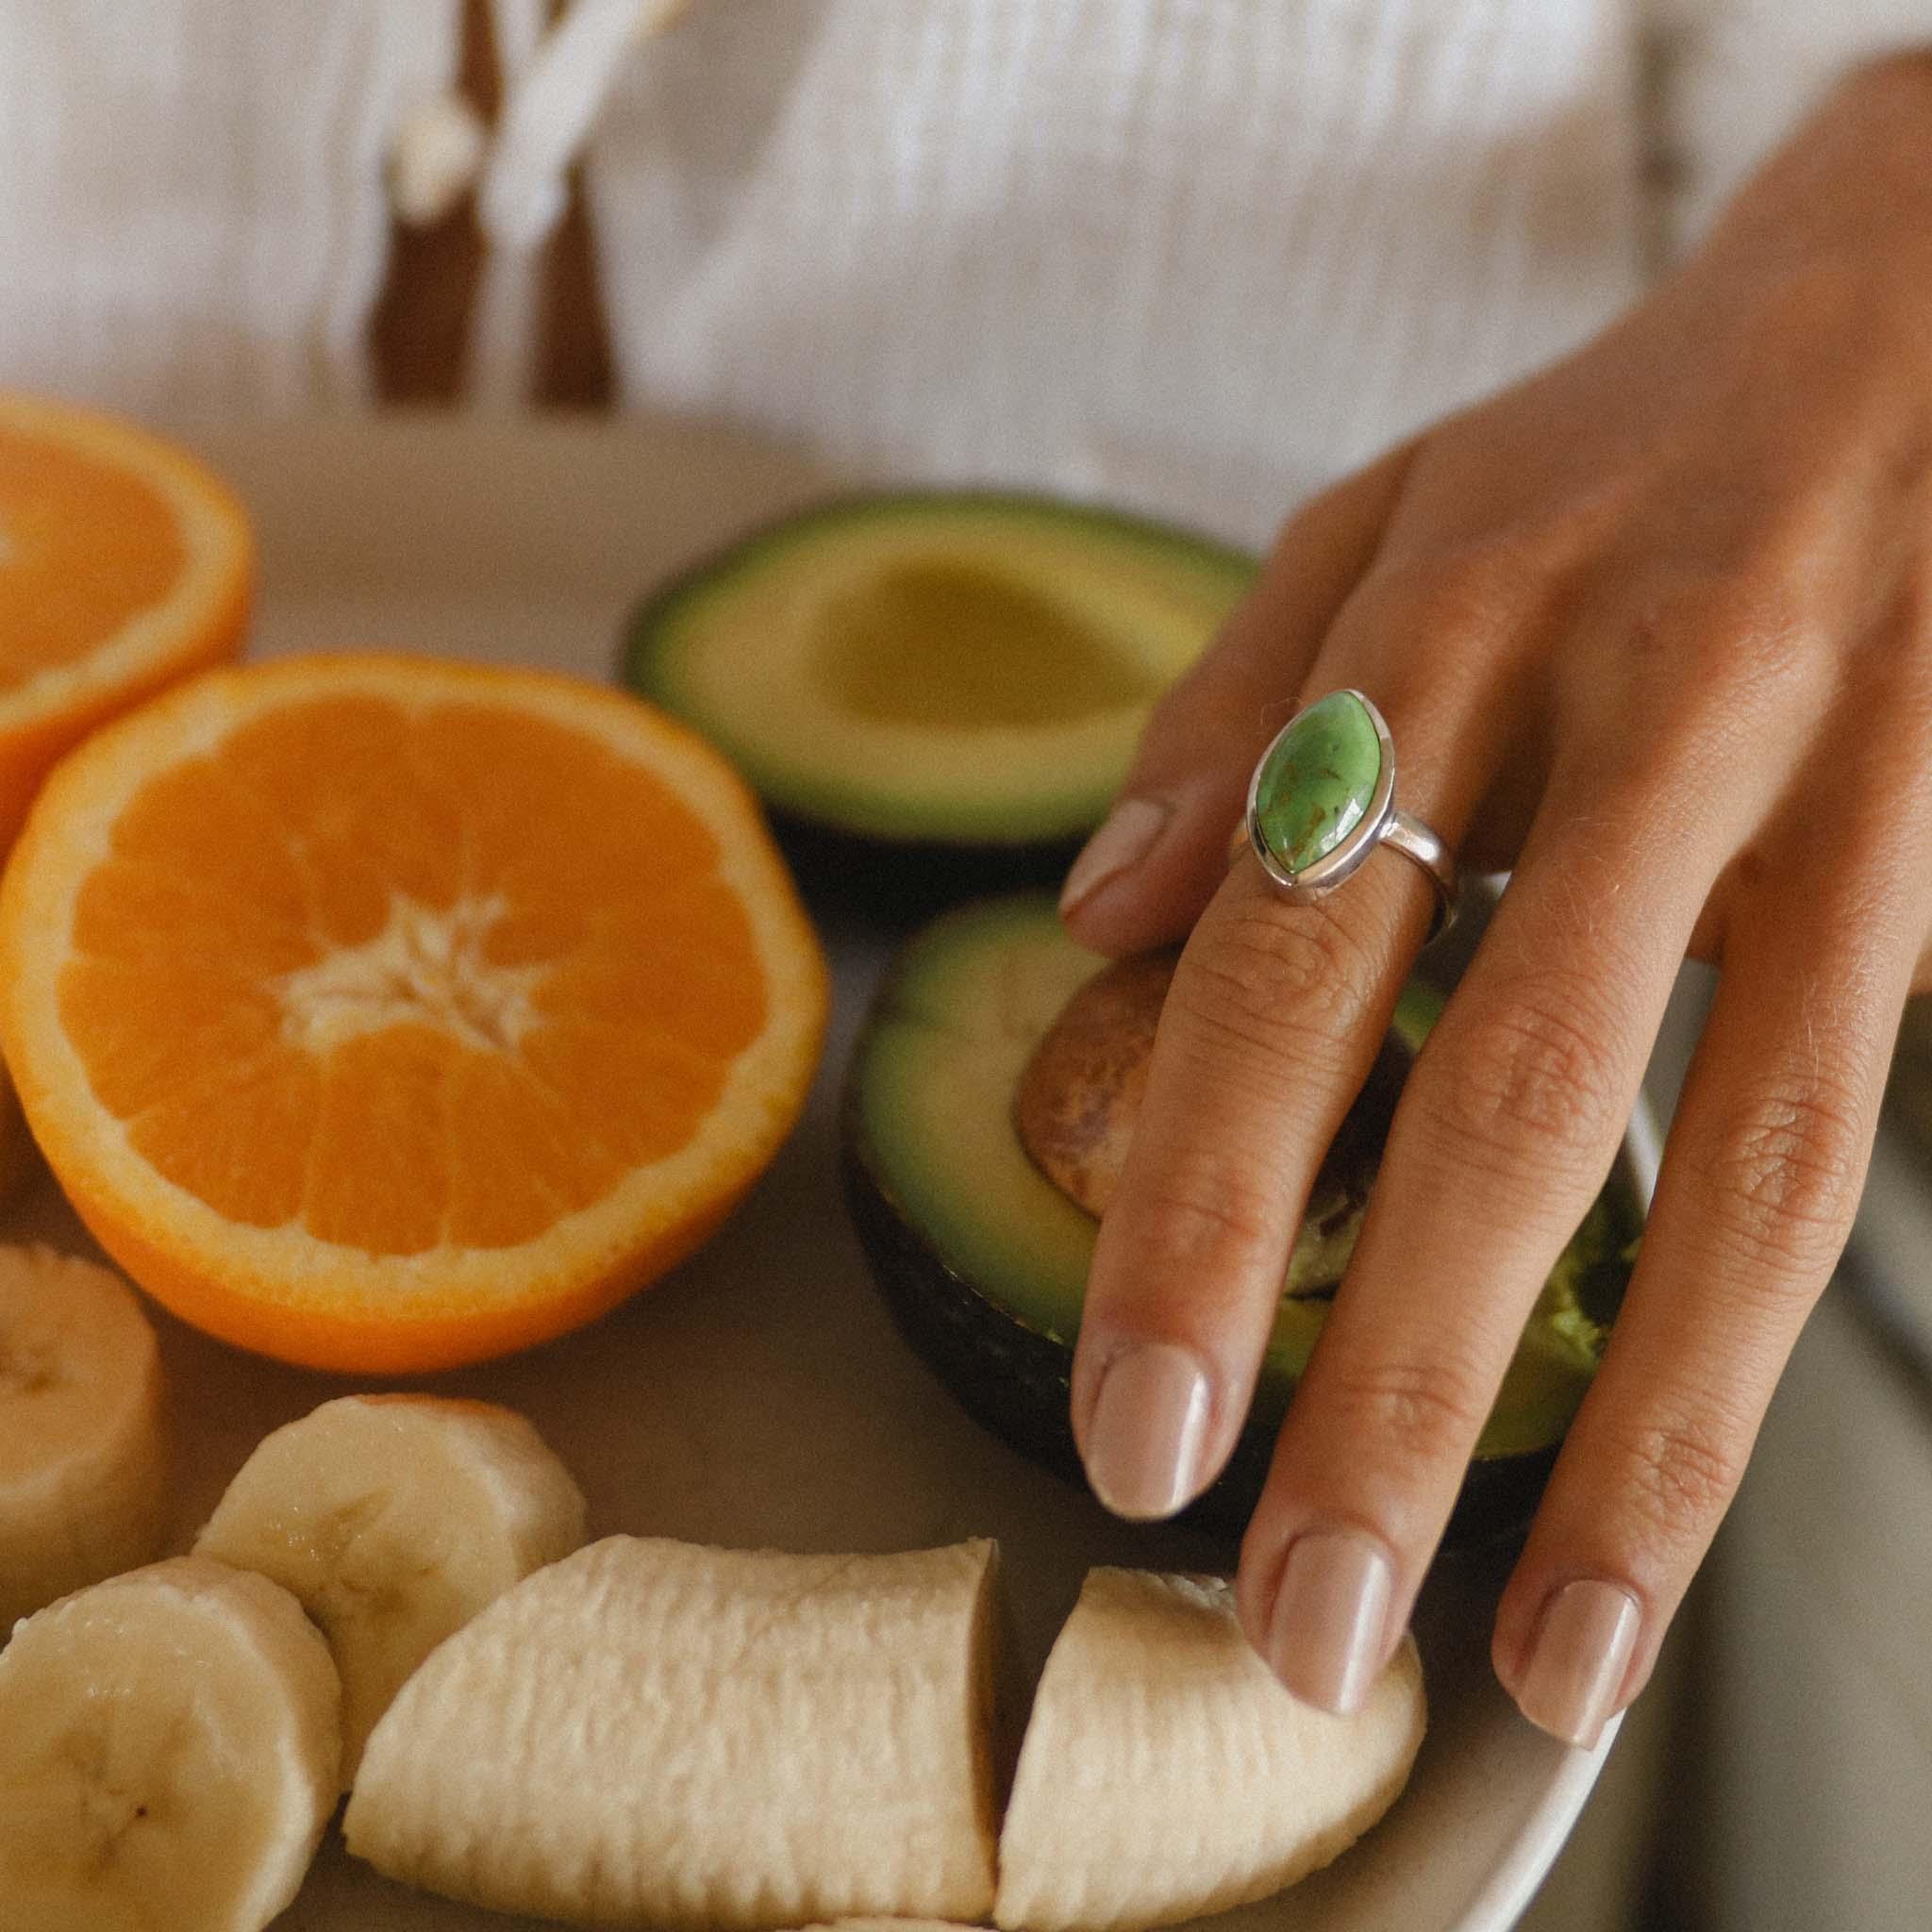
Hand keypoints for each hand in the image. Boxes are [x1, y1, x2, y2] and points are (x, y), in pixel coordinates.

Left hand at [1059, 54, 1931, 1743]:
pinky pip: (1845, 1147)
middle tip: (1289, 1617)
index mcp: (1431, 629)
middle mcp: (1628, 713)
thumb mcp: (1379, 514)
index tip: (1131, 1430)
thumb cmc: (1613, 441)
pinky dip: (1753, 1359)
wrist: (1924, 298)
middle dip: (1386, 1383)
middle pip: (1493, 1097)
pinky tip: (1671, 1519)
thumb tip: (1088, 915)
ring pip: (1719, 1163)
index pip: (1277, 966)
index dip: (1194, 1213)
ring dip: (1611, 1441)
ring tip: (1517, 1658)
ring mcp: (1821, 786)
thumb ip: (1220, 709)